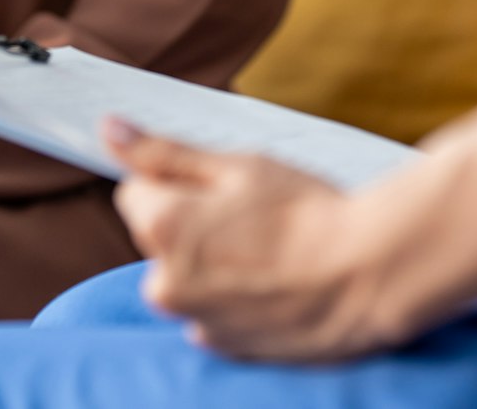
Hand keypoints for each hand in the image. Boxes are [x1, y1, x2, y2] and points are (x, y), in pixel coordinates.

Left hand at [107, 119, 392, 361]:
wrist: (368, 273)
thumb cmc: (306, 211)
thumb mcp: (237, 165)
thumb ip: (164, 152)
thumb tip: (108, 129)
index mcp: (162, 227)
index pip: (134, 190)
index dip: (175, 181)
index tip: (219, 186)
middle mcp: (165, 283)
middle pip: (157, 237)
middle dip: (190, 223)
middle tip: (251, 216)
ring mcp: (194, 321)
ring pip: (184, 276)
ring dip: (210, 263)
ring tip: (268, 252)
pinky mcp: (224, 347)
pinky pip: (210, 310)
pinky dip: (232, 297)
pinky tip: (272, 283)